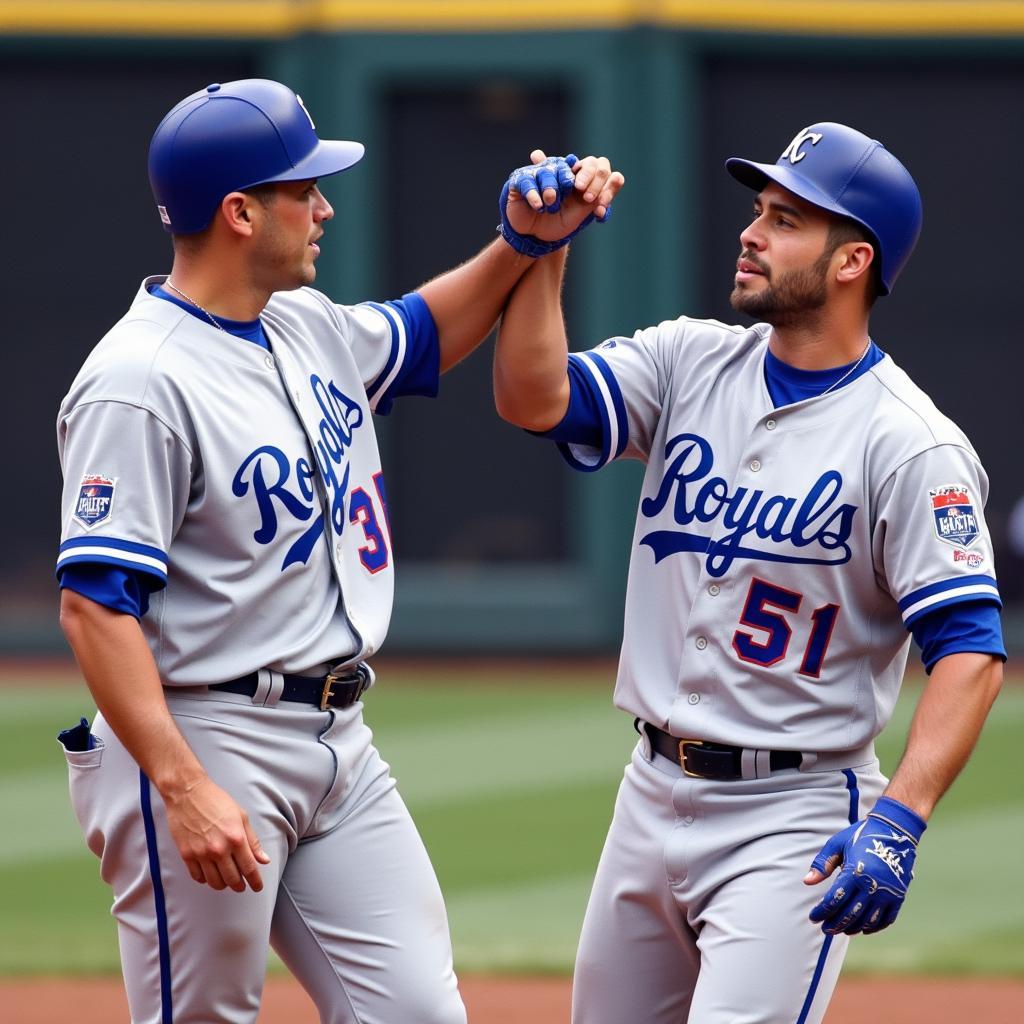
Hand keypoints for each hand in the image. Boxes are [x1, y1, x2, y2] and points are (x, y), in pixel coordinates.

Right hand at [163, 775, 270, 892]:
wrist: (188, 793)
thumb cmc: (216, 801)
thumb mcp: (241, 816)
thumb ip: (252, 841)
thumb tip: (263, 859)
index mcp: (236, 838)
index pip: (249, 868)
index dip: (255, 881)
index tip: (257, 887)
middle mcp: (219, 849)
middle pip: (232, 879)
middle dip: (239, 886)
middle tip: (242, 885)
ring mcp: (201, 853)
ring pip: (214, 882)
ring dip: (223, 884)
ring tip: (227, 880)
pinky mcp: (186, 855)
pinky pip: (197, 877)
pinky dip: (205, 879)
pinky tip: (210, 874)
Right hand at [500, 150, 624, 255]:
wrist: (533, 237)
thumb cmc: (558, 224)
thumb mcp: (581, 215)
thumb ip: (597, 199)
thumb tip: (618, 177)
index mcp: (577, 176)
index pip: (596, 165)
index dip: (600, 178)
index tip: (596, 198)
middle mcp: (560, 170)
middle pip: (577, 162)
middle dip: (587, 179)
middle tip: (586, 196)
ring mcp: (540, 173)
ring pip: (551, 170)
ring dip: (554, 190)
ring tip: (551, 206)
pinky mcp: (521, 180)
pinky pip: (529, 181)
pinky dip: (535, 194)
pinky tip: (539, 207)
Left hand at [804, 795, 925, 934]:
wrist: (894, 829)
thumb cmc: (860, 835)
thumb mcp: (837, 844)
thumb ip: (822, 864)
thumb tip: (807, 882)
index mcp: (854, 872)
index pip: (834, 900)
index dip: (822, 911)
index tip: (813, 917)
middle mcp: (872, 886)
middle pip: (850, 914)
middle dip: (835, 923)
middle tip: (824, 929)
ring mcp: (887, 893)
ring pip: (867, 920)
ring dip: (852, 928)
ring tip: (841, 930)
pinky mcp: (899, 896)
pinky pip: (886, 919)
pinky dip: (874, 927)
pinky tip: (863, 929)